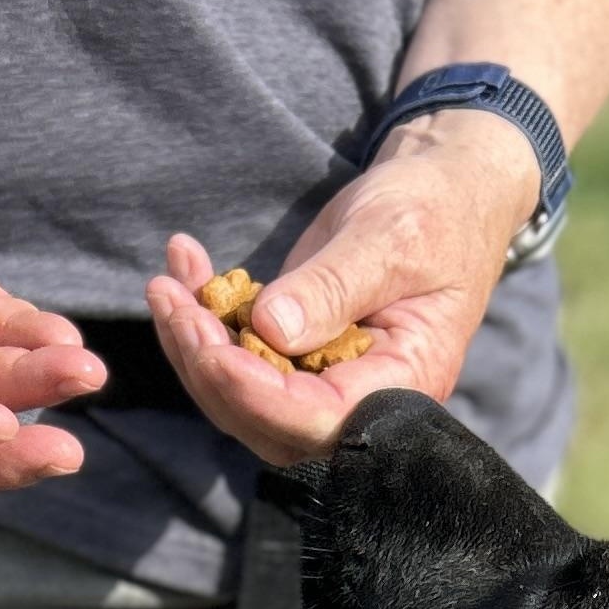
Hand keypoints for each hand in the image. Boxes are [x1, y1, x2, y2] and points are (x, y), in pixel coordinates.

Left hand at [144, 107, 542, 466]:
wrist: (442, 188)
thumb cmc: (434, 210)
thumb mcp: (389, 238)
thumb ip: (333, 286)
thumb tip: (271, 331)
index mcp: (402, 385)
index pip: (319, 419)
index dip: (258, 394)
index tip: (211, 347)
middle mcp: (360, 400)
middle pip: (267, 420)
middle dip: (209, 369)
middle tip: (171, 302)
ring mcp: (324, 380)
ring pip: (241, 396)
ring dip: (193, 343)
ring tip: (166, 282)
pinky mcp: (295, 353)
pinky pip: (239, 356)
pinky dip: (203, 316)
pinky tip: (184, 264)